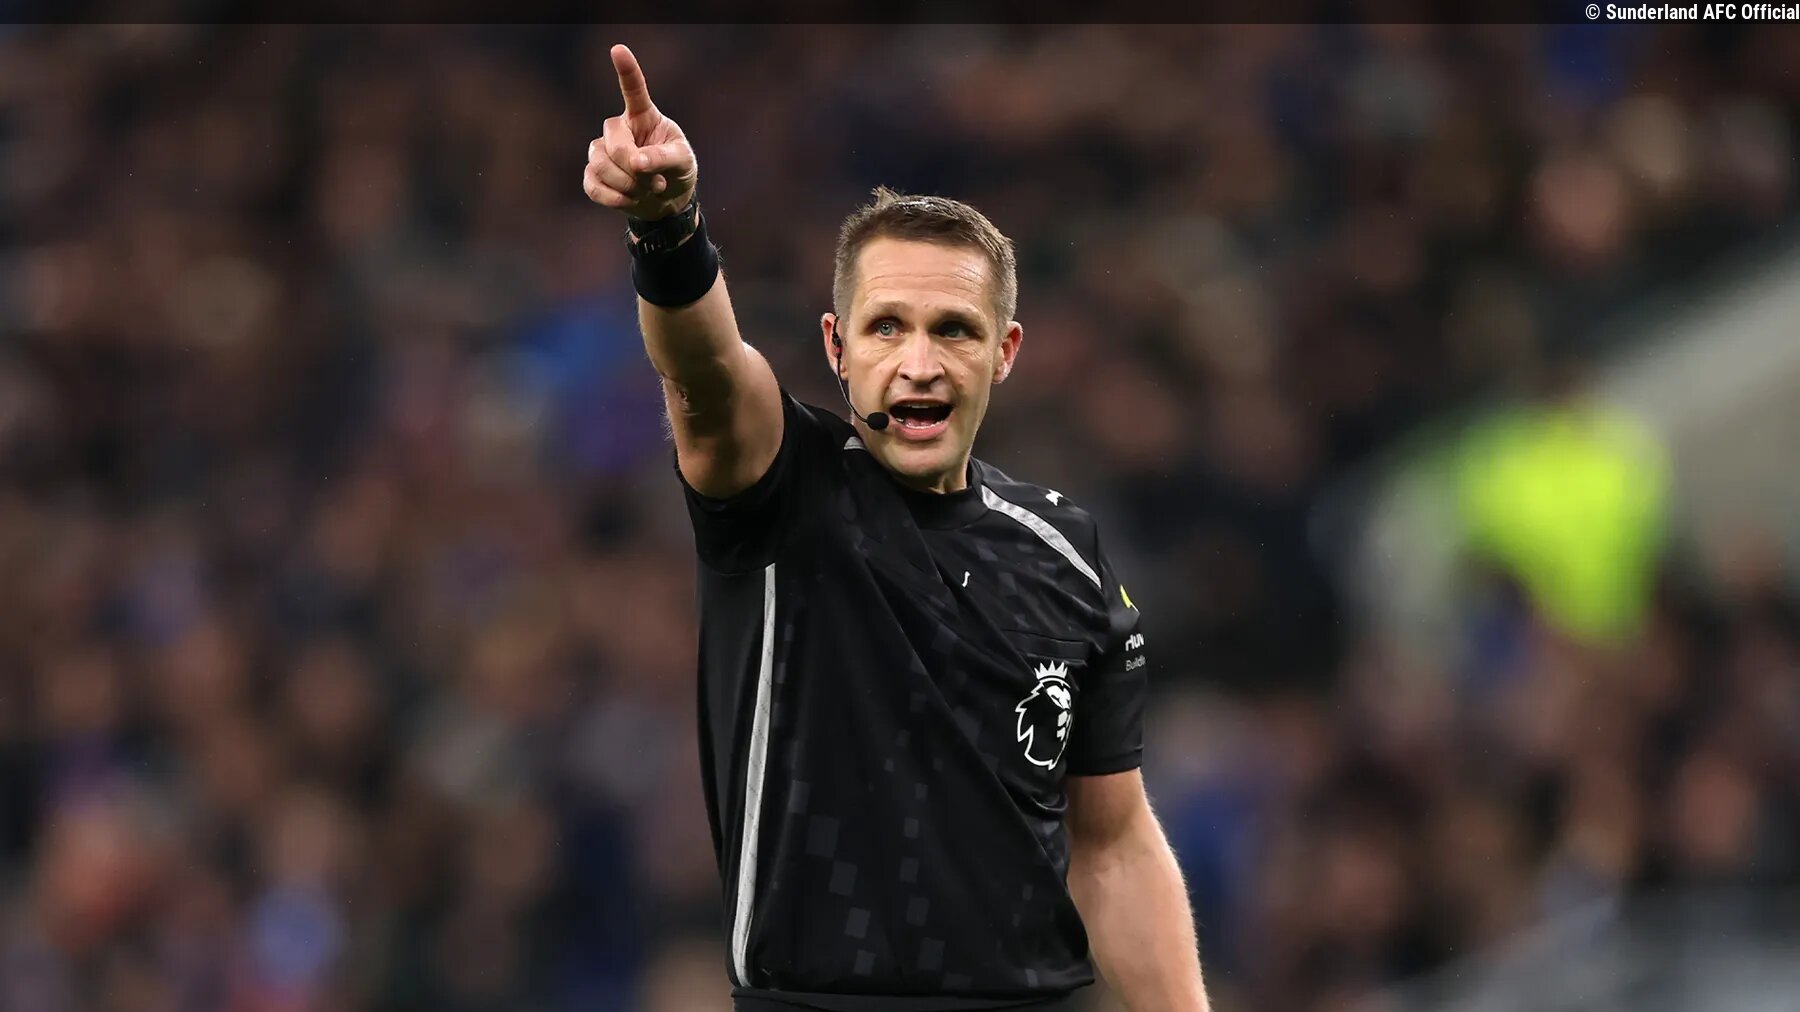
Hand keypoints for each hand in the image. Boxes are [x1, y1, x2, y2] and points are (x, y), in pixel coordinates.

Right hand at [584, 44, 697, 220]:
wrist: (667, 201)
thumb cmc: (677, 172)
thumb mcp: (683, 162)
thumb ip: (663, 158)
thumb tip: (636, 163)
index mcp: (644, 116)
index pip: (633, 90)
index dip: (626, 71)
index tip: (618, 49)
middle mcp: (619, 129)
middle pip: (613, 142)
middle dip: (634, 167)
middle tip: (655, 182)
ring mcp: (602, 151)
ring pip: (599, 164)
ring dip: (628, 186)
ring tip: (647, 190)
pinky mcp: (593, 175)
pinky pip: (592, 186)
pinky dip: (614, 199)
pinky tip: (630, 200)